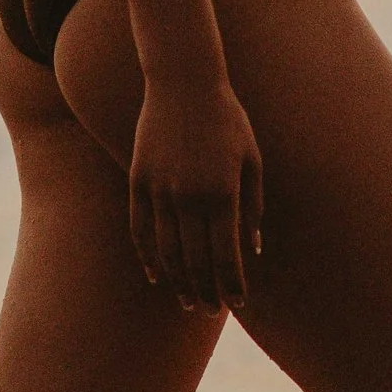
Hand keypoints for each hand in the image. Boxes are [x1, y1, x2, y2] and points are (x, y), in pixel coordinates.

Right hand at [128, 70, 263, 312]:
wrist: (184, 82)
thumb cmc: (228, 119)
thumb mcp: (252, 159)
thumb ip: (253, 207)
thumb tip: (253, 250)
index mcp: (223, 192)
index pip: (227, 255)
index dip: (232, 284)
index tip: (238, 303)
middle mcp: (189, 196)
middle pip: (196, 260)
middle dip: (205, 291)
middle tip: (210, 310)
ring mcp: (159, 189)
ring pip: (166, 251)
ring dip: (178, 281)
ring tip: (188, 300)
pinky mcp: (138, 180)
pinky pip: (140, 229)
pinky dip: (147, 256)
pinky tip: (156, 275)